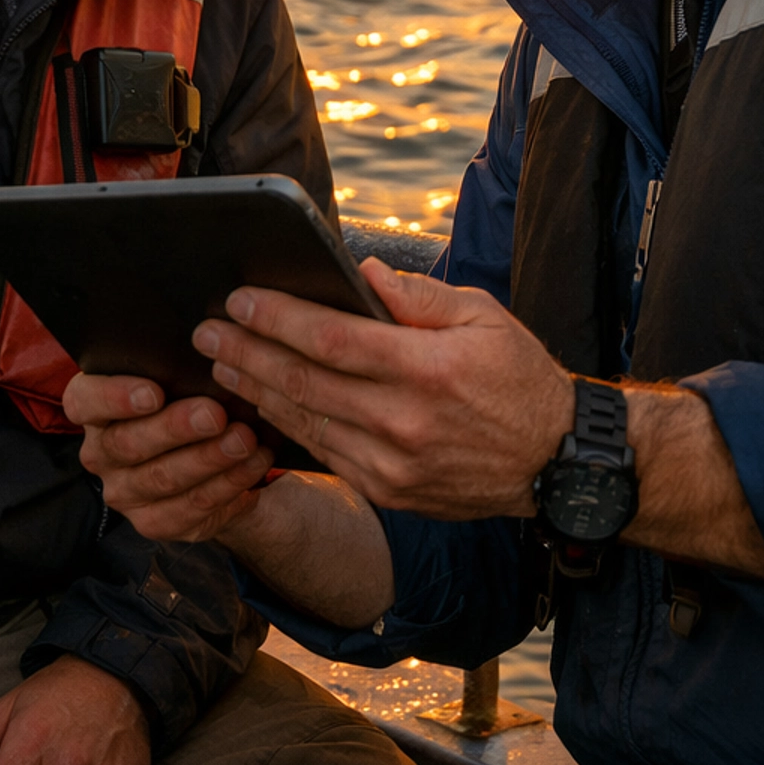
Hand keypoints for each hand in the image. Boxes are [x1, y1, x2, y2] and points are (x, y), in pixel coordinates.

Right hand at [64, 377, 273, 543]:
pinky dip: (227, 485)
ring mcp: (124, 492)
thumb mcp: (172, 379)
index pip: (84, 401)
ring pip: (163, 478)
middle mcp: (100, 453)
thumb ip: (174, 370)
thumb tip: (207, 354)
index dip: (115, 397)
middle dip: (176, 428)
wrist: (204, 453)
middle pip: (129, 443)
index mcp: (93, 408)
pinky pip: (190, 507)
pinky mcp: (153, 522)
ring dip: (209, 459)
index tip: (155, 392)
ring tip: (244, 439)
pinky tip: (252, 465)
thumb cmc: (182, 398)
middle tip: (215, 414)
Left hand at [194, 258, 574, 519]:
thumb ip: (416, 295)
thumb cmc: (519, 377)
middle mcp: (404, 422)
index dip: (277, 319)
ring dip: (256, 392)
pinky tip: (262, 407)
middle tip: (206, 332)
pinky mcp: (390, 492)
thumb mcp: (482, 316)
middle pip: (305, 383)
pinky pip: (326, 455)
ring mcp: (394, 466)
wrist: (557, 464)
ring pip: (306, 424)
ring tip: (220, 366)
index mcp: (427, 369)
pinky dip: (287, 429)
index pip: (332, 339)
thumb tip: (358, 272)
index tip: (239, 300)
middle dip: (247, 354)